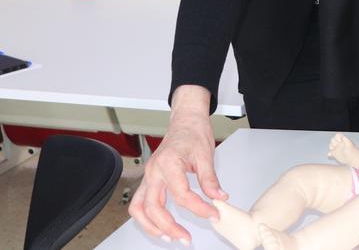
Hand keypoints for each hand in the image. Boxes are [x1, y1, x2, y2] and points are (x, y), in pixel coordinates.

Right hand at [128, 85, 225, 244]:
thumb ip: (210, 179)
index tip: (213, 213)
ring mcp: (148, 176)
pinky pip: (140, 203)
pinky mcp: (149, 179)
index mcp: (168, 163)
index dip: (198, 208)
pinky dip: (147, 218)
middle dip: (169, 227)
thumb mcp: (206, 155)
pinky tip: (161, 226)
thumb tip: (219, 197)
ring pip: (139, 208)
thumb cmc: (193, 132)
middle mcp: (154, 171)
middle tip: (186, 237)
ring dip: (152, 226)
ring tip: (170, 237)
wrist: (185, 120)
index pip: (181, 194)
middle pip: (153, 207)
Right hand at [328, 133, 355, 164]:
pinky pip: (330, 153)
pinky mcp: (335, 154)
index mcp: (342, 140)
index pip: (337, 136)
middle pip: (332, 140)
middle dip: (333, 142)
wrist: (353, 158)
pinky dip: (329, 153)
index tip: (340, 141)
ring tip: (332, 148)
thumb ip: (344, 138)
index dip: (337, 138)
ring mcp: (336, 149)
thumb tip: (339, 135)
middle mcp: (339, 144)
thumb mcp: (349, 142)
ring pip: (331, 146)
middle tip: (335, 145)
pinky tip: (330, 155)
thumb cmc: (352, 150)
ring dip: (330, 147)